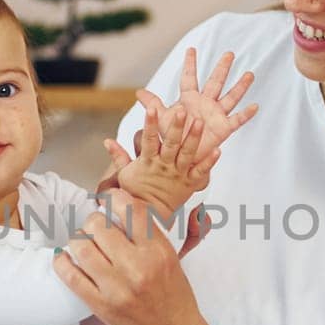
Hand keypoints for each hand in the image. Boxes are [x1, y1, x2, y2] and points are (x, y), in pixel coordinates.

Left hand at [54, 188, 206, 324]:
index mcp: (158, 251)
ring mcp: (116, 288)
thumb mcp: (171, 257)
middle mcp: (137, 267)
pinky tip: (65, 258)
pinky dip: (62, 262)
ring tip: (84, 243)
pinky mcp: (100, 305)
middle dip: (94, 221)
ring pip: (81, 246)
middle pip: (99, 225)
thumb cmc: (174, 296)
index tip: (108, 200)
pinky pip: (71, 276)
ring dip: (78, 240)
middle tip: (96, 226)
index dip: (114, 198)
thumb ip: (148, 233)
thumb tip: (119, 207)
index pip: (130, 210)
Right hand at [102, 101, 219, 220]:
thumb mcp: (124, 174)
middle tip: (181, 111)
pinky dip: (209, 162)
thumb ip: (118, 156)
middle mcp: (164, 166)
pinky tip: (217, 150)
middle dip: (175, 127)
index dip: (150, 123)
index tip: (151, 108)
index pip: (148, 139)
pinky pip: (201, 172)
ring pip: (187, 154)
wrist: (149, 216)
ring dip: (193, 138)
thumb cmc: (136, 192)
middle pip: (170, 144)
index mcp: (148, 161)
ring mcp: (178, 174)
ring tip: (200, 123)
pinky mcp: (190, 183)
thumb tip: (107, 141)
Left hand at [136, 47, 257, 157]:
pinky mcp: (223, 129)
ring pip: (230, 97)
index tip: (191, 49)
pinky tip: (255, 106)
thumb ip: (153, 105)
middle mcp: (205, 104)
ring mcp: (216, 115)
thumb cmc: (171, 138)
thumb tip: (138, 92)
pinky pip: (236, 120)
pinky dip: (246, 114)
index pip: (189, 78)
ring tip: (249, 74)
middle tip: (229, 53)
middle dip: (222, 68)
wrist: (181, 157)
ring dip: (240, 86)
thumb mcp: (162, 120)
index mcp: (189, 99)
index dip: (190, 64)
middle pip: (215, 82)